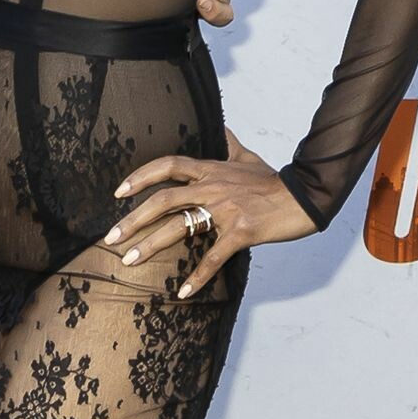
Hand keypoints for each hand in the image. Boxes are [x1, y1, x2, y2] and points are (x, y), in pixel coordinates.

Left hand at [102, 131, 316, 296]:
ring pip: (179, 227)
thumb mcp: (248, 157)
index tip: (118, 192)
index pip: (168, 166)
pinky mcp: (241, 232)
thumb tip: (219, 126)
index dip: (140, 177)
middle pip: (163, 200)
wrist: (306, 195)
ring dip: (150, 246)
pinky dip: (198, 276)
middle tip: (111, 237)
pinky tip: (182, 292)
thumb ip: (228, 143)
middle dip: (133, 219)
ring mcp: (226, 210)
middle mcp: (213, 187)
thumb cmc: (275, 180)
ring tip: (128, 261)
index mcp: (211, 170)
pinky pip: (214, 257)